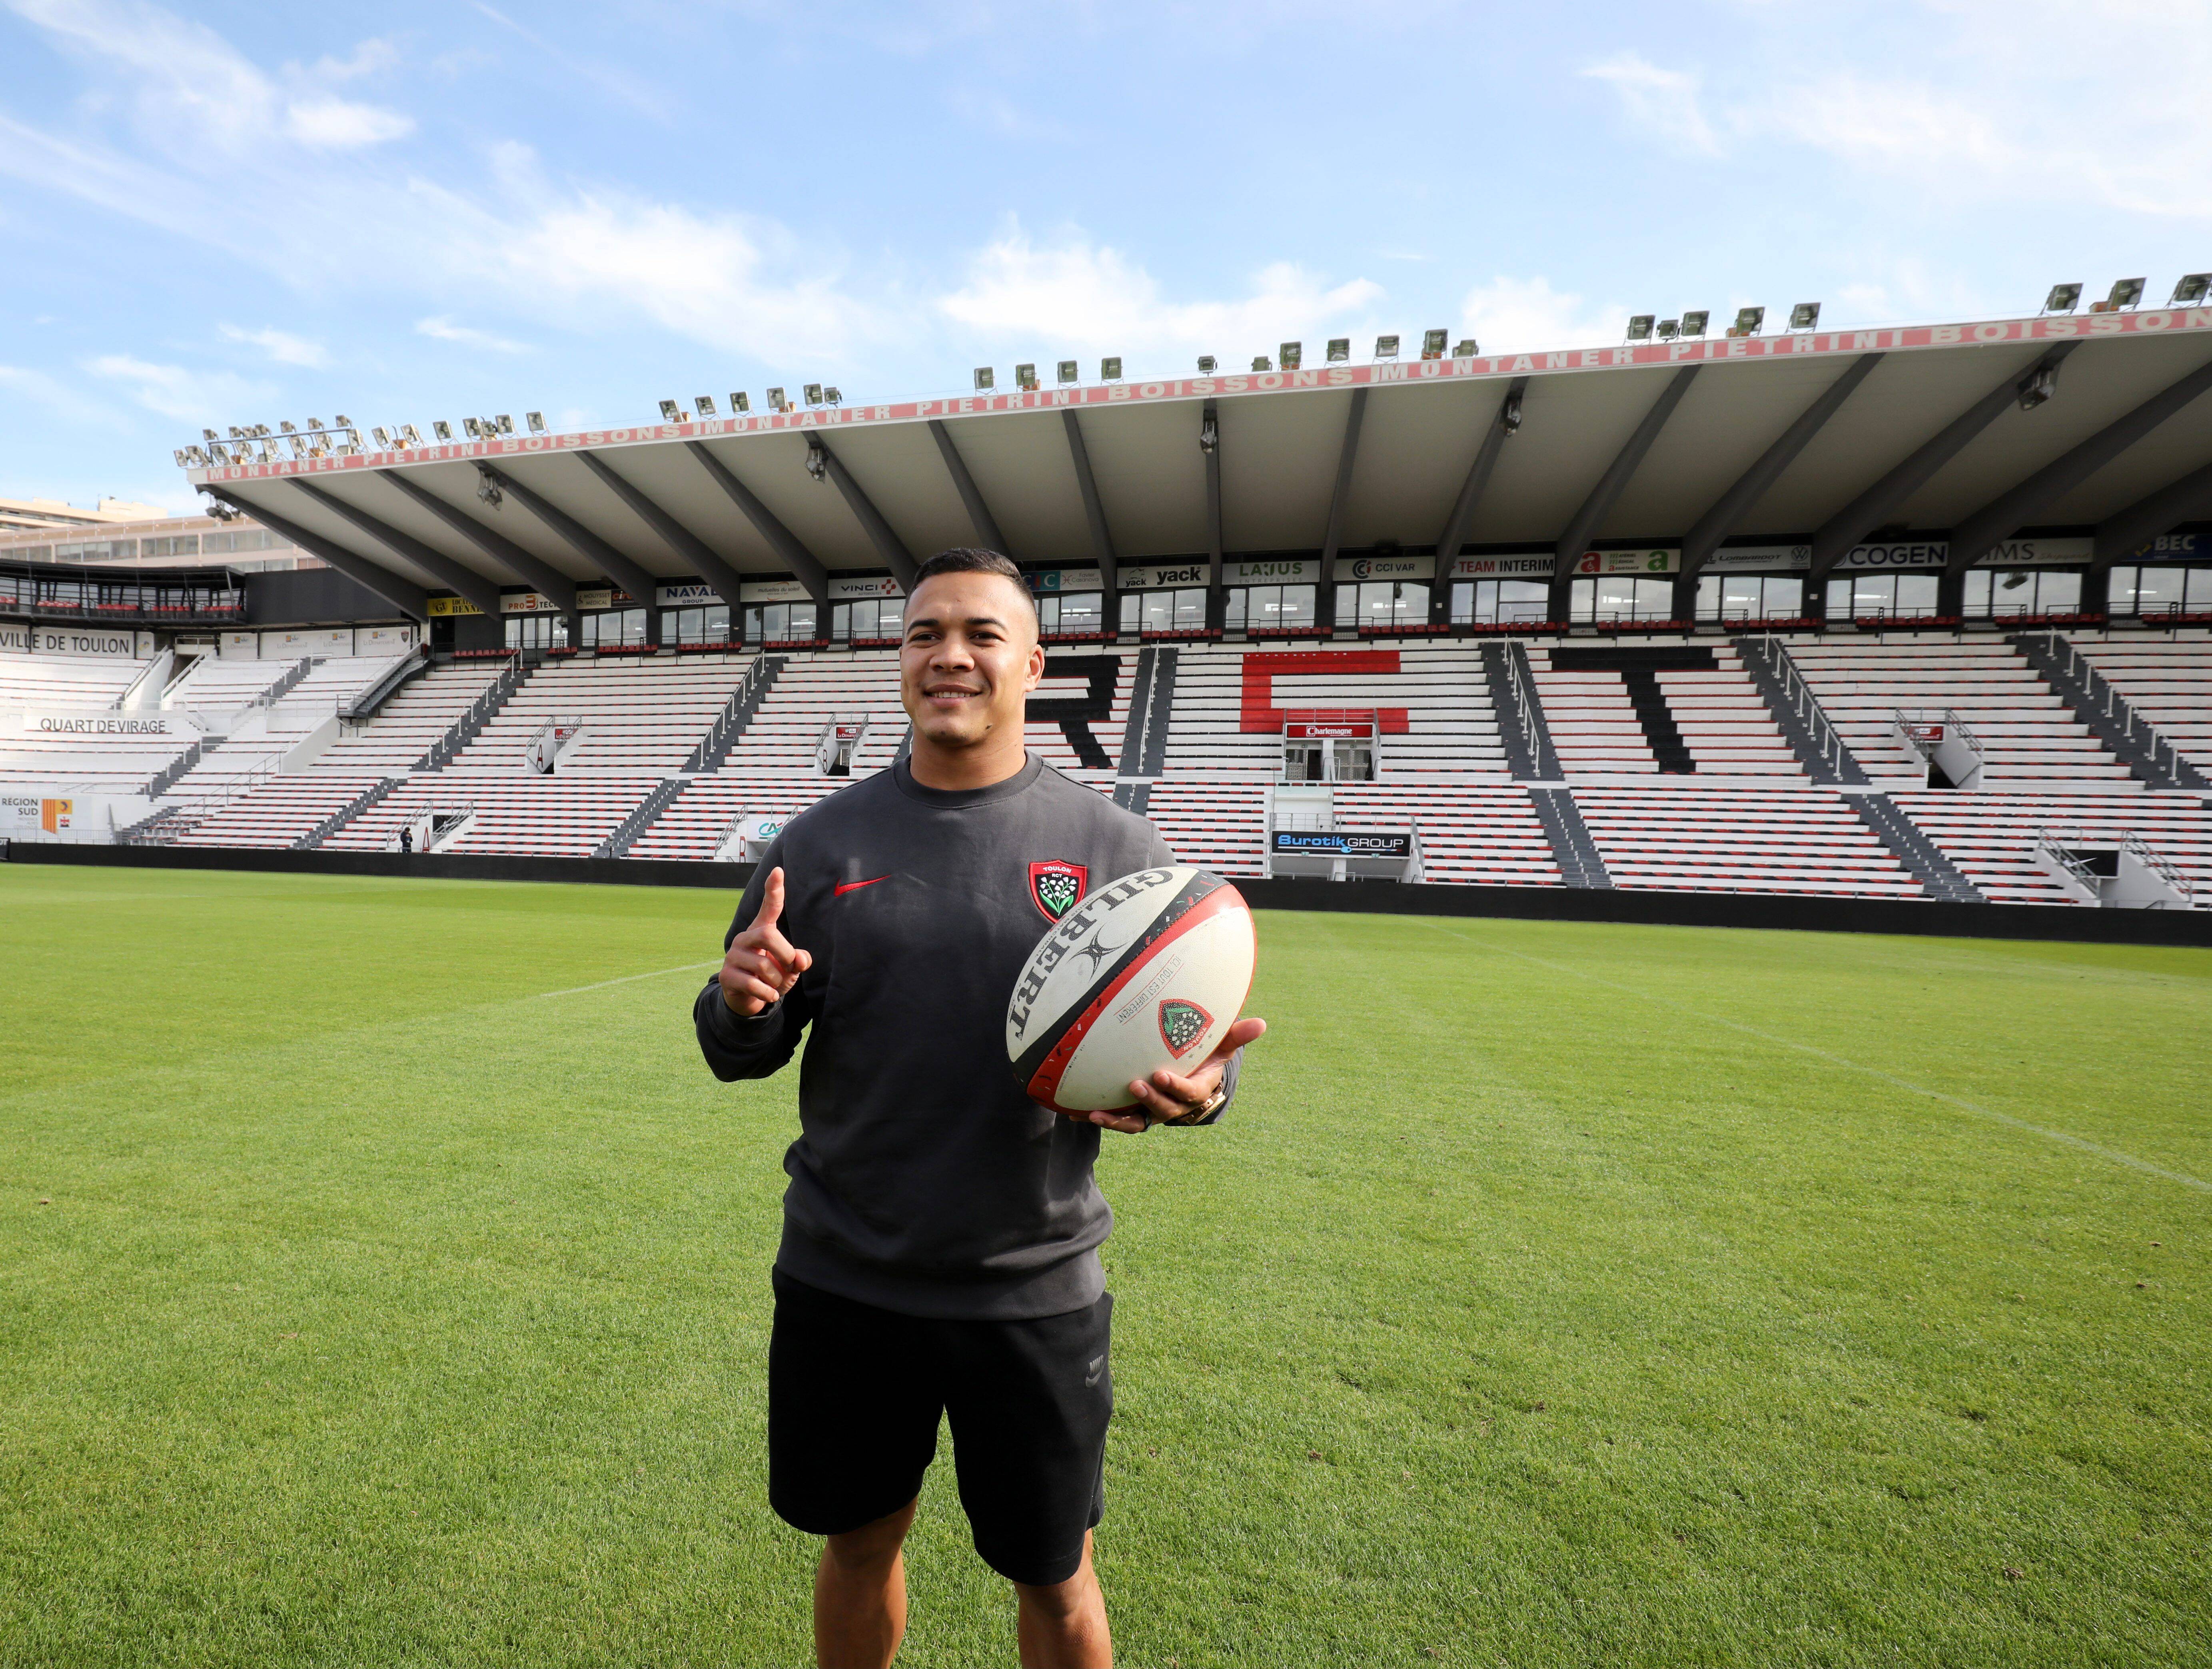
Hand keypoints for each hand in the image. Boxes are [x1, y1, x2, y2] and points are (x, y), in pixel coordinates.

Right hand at [719, 866, 812, 1016]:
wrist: (747, 1000)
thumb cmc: (771, 977)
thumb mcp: (789, 968)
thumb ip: (798, 960)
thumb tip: (801, 960)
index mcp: (762, 931)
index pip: (768, 907)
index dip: (774, 889)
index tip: (778, 870)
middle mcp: (745, 938)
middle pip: (768, 934)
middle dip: (785, 954)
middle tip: (790, 968)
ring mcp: (733, 956)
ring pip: (762, 964)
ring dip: (777, 980)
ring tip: (776, 985)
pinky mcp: (726, 976)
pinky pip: (752, 983)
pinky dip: (768, 993)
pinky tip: (770, 996)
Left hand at [1087, 1017, 1266, 1134]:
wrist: (1190, 1068)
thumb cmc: (1205, 1051)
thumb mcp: (1221, 1042)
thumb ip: (1236, 1035)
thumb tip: (1261, 1023)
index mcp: (1198, 1087)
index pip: (1190, 1093)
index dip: (1176, 1087)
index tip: (1160, 1074)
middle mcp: (1176, 1104)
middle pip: (1166, 1110)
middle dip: (1151, 1100)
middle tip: (1135, 1085)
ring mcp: (1155, 1110)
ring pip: (1141, 1121)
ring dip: (1122, 1118)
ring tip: (1102, 1113)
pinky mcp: (1137, 1111)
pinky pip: (1123, 1120)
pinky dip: (1106, 1119)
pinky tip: (1085, 1114)